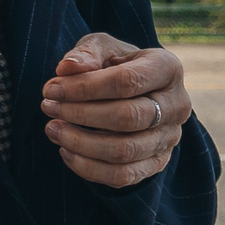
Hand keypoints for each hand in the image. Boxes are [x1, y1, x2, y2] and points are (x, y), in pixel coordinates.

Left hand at [41, 32, 190, 187]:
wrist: (138, 91)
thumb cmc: (116, 65)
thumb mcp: (103, 48)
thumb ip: (86, 53)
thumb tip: (67, 69)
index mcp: (168, 68)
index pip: (127, 82)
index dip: (84, 87)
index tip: (51, 89)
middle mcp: (177, 105)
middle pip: (127, 118)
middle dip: (80, 114)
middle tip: (47, 107)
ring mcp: (170, 137)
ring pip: (124, 151)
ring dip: (81, 143)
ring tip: (53, 129)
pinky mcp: (158, 163)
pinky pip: (123, 176)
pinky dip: (89, 168)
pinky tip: (66, 152)